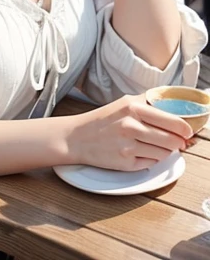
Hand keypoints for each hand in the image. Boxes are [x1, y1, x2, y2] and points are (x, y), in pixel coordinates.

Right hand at [66, 93, 192, 170]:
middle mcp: (131, 125)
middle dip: (179, 142)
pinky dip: (151, 159)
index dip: (185, 128)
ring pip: (163, 152)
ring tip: (153, 145)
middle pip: (171, 139)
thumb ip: (148, 104)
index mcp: (133, 107)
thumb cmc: (103, 119)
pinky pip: (151, 163)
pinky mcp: (126, 163)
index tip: (188, 131)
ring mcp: (128, 146)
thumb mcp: (124, 103)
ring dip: (164, 150)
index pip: (172, 120)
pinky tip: (141, 152)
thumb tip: (174, 111)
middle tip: (180, 142)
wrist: (77, 137)